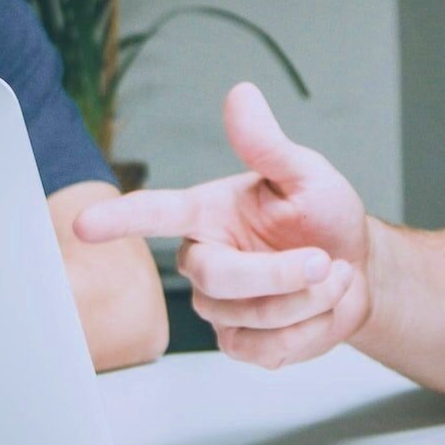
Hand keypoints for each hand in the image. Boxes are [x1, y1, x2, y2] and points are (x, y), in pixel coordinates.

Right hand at [74, 83, 370, 368]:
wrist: (359, 271)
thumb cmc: (325, 217)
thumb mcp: (306, 174)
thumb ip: (268, 145)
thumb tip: (241, 95)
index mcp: (208, 213)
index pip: (156, 213)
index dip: (120, 219)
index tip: (85, 225)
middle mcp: (205, 259)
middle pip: (217, 277)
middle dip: (280, 274)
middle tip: (323, 260)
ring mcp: (219, 307)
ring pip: (251, 316)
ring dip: (308, 299)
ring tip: (330, 274)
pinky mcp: (239, 343)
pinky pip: (265, 350)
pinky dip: (308, 330)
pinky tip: (319, 308)